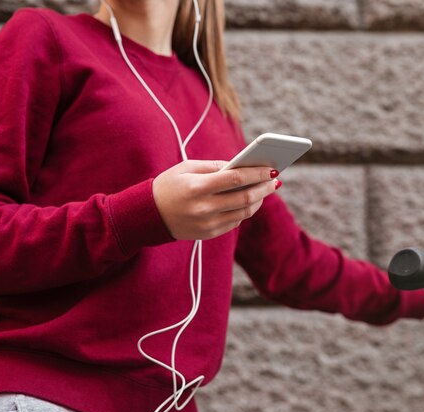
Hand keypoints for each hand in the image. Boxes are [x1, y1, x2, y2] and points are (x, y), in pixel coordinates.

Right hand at [152, 160, 278, 239]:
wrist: (148, 215)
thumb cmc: (168, 185)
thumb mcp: (186, 168)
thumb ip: (214, 166)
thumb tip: (240, 166)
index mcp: (197, 187)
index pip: (235, 179)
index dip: (257, 173)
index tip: (271, 168)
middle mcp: (204, 208)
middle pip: (244, 198)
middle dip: (264, 188)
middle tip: (275, 180)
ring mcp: (207, 224)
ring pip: (243, 213)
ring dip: (258, 200)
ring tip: (265, 189)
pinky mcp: (208, 234)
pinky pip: (234, 222)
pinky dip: (245, 211)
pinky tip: (249, 201)